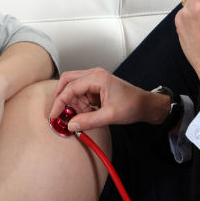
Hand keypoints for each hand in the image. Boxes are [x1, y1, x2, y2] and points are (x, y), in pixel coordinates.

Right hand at [50, 68, 169, 130]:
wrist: (145, 105)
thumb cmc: (132, 105)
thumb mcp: (109, 116)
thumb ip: (89, 121)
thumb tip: (71, 125)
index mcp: (97, 78)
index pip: (70, 87)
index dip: (60, 102)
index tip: (55, 115)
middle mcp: (94, 75)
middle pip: (68, 81)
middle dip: (61, 97)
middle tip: (59, 112)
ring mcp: (95, 80)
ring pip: (73, 88)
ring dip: (73, 103)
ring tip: (82, 116)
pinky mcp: (96, 87)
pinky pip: (81, 94)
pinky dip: (80, 104)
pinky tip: (87, 113)